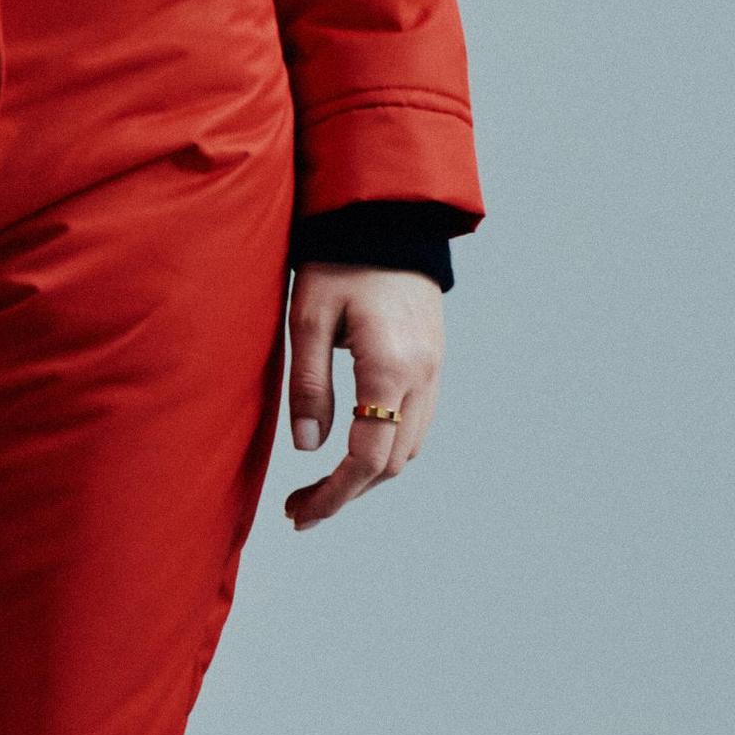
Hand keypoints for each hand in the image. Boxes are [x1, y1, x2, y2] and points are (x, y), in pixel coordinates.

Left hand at [282, 264, 444, 530]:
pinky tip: (352, 448)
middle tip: (300, 507)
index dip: (334, 495)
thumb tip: (309, 449)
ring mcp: (435, 371)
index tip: (300, 514)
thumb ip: (308, 384)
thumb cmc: (339, 262)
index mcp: (390, 368)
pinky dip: (384, 448)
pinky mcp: (433, 363)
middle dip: (346, 493)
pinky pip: (415, 424)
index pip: (367, 457)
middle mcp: (422, 377)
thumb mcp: (307, 318)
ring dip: (366, 475)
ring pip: (407, 448)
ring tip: (321, 486)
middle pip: (391, 464)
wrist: (388, 220)